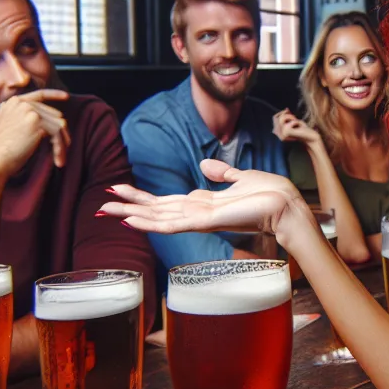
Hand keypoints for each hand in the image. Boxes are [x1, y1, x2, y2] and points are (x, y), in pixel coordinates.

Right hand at [0, 89, 69, 176]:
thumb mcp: (11, 129)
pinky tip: (58, 160)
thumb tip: (58, 121)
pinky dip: (60, 148)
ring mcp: (28, 110)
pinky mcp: (35, 121)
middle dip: (61, 135)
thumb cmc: (0, 153)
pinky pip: (58, 134)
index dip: (54, 95)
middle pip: (54, 115)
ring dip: (61, 145)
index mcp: (12, 103)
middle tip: (62, 152)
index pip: (39, 95)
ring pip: (59, 126)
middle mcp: (21, 103)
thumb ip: (26, 120)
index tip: (66, 96)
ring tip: (60, 158)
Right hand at [99, 159, 315, 242]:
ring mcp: (200, 219)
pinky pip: (174, 224)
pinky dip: (152, 222)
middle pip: (156, 210)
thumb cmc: (270, 194)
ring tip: (106, 211)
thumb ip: (222, 173)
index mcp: (204, 202)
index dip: (143, 197)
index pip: (166, 201)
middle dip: (129, 207)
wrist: (287, 205)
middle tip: (101, 205)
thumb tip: (204, 164)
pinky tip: (132, 220)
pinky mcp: (207, 222)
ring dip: (132, 214)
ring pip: (159, 218)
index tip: (120, 190)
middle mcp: (198, 213)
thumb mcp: (241, 178)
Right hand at [272, 108, 321, 146]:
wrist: (311, 137)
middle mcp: (279, 134)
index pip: (274, 118)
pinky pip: (288, 121)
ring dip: (290, 117)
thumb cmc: (303, 129)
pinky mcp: (286, 133)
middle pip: (276, 118)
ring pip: (281, 118)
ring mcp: (281, 134)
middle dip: (287, 115)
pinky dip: (294, 121)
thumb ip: (288, 116)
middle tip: (295, 118)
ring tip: (297, 122)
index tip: (288, 111)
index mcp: (279, 133)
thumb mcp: (294, 121)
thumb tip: (286, 109)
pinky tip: (299, 126)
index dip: (281, 112)